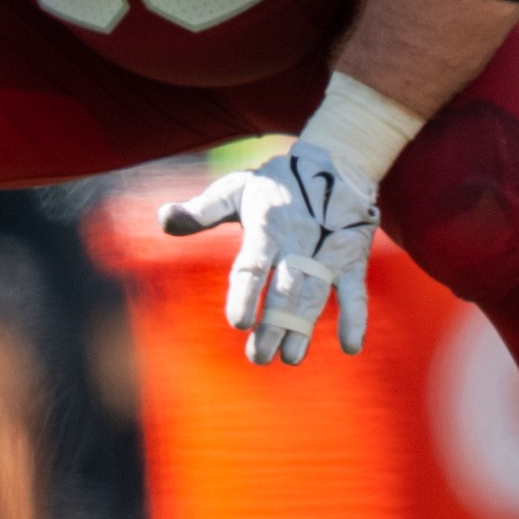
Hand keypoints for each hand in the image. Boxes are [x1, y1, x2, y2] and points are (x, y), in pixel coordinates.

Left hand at [158, 141, 377, 365]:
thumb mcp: (236, 188)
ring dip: (304, 327)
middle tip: (258, 357)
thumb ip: (201, 210)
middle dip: (273, 324)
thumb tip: (163, 217)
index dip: (246, 293)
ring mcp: (329, 250)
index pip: (254, 263)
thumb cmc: (274, 184)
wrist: (335, 161)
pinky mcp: (351, 257)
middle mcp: (299, 239)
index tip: (237, 323)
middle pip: (285, 288)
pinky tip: (350, 347)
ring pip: (316, 294)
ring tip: (290, 358)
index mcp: (267, 224)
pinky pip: (355, 289)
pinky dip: (356, 317)